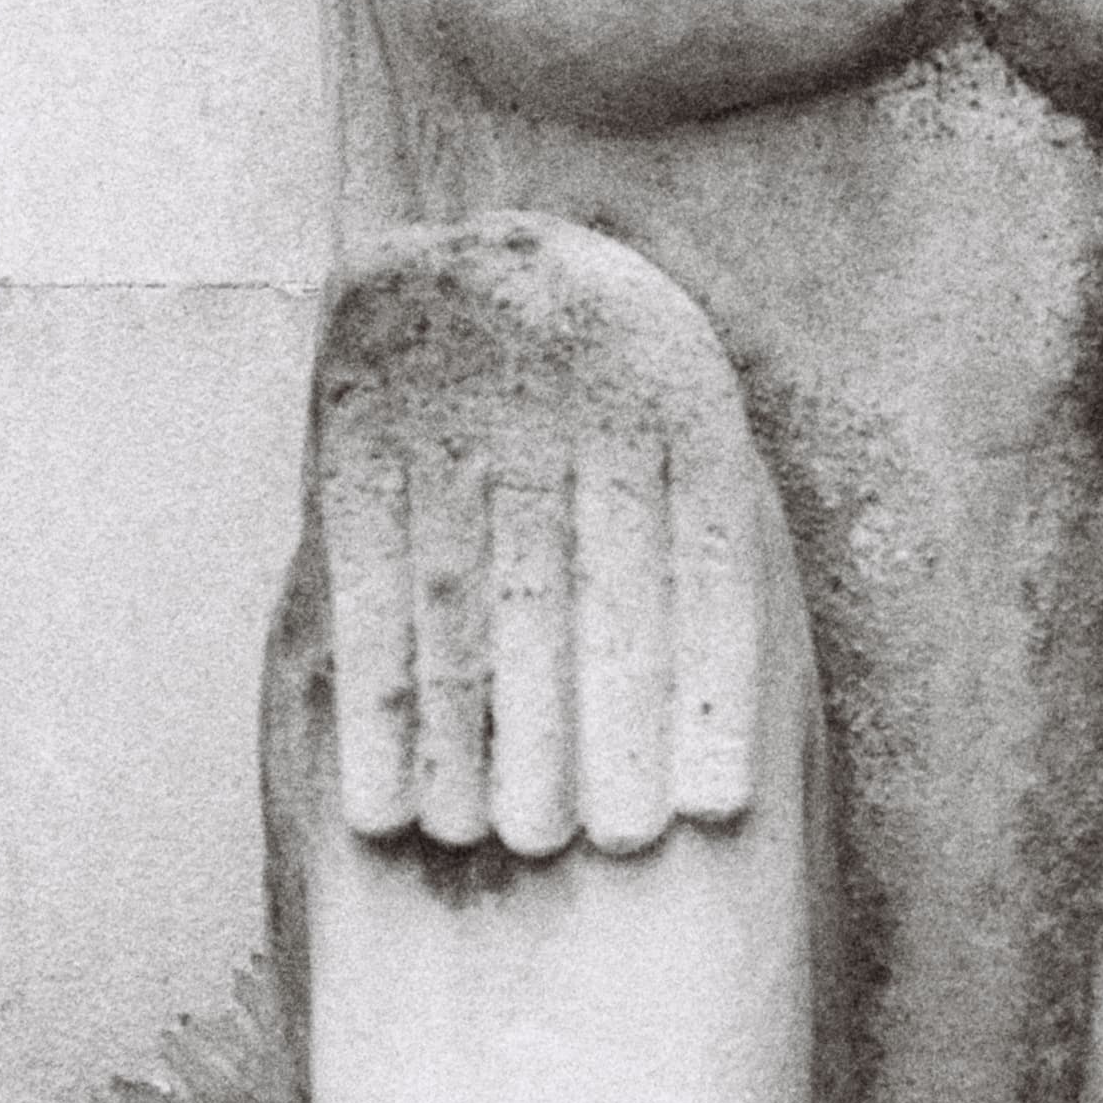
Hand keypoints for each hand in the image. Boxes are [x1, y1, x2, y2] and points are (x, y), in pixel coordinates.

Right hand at [313, 217, 772, 857]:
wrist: (474, 254)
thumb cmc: (614, 381)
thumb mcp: (686, 407)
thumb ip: (712, 524)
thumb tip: (749, 716)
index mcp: (676, 378)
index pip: (700, 556)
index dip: (707, 690)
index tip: (712, 811)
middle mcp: (569, 373)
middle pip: (584, 587)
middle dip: (593, 730)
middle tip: (604, 848)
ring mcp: (454, 390)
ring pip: (468, 596)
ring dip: (476, 734)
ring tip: (485, 839)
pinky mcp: (353, 410)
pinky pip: (366, 583)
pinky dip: (374, 703)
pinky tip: (383, 801)